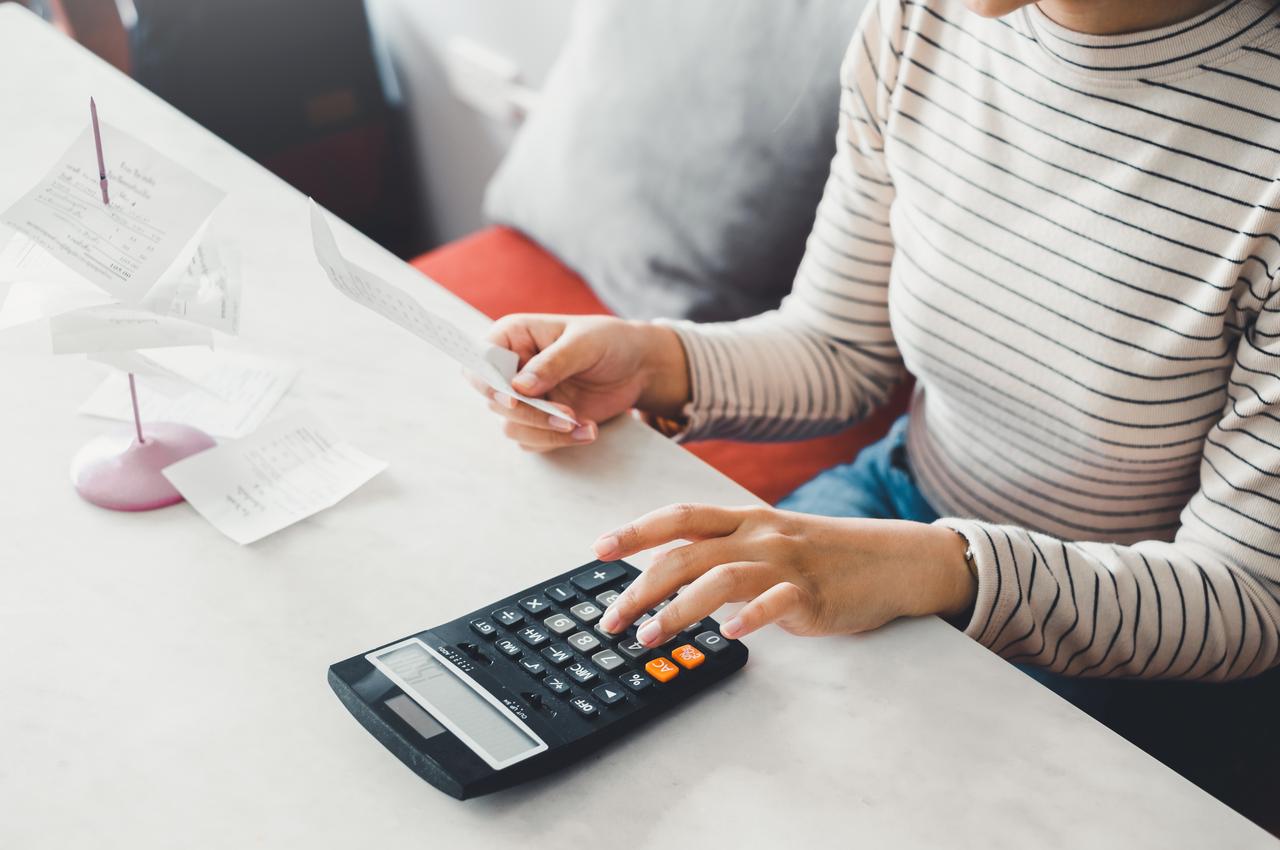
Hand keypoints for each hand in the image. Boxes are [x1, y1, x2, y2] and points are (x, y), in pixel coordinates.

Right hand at [471, 314, 689, 451]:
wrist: (637, 367)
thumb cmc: (609, 342)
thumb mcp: (584, 344)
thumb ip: (553, 363)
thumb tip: (519, 387)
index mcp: (512, 336)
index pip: (479, 360)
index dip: (488, 381)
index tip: (512, 398)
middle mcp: (511, 368)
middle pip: (494, 400)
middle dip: (530, 413)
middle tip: (567, 415)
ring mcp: (524, 397)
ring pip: (512, 426)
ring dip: (546, 431)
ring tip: (583, 424)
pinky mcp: (539, 420)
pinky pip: (532, 441)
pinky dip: (558, 441)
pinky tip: (588, 431)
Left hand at [593, 504, 975, 645]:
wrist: (892, 559)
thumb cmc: (824, 554)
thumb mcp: (770, 540)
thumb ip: (723, 549)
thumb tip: (666, 568)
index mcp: (745, 519)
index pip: (680, 517)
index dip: (636, 530)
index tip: (599, 549)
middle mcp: (760, 535)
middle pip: (687, 553)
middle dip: (640, 586)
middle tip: (610, 618)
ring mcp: (786, 563)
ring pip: (719, 578)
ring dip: (676, 609)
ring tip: (648, 636)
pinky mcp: (813, 594)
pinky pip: (775, 603)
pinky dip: (749, 618)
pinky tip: (727, 635)